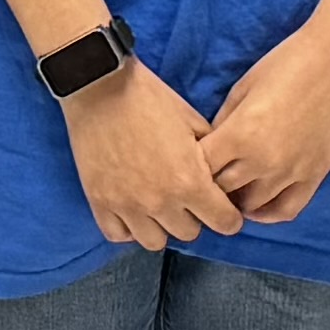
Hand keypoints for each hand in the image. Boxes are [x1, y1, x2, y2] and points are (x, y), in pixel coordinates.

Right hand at [63, 65, 243, 249]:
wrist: (101, 86)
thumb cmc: (150, 99)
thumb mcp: (193, 122)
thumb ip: (211, 156)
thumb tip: (220, 176)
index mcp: (189, 181)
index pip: (224, 223)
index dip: (228, 216)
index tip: (223, 208)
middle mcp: (160, 201)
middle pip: (189, 233)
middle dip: (195, 217)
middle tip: (188, 197)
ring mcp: (128, 205)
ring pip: (155, 242)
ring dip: (162, 226)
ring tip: (159, 206)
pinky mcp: (100, 202)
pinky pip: (119, 235)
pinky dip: (128, 227)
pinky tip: (133, 209)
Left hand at [199, 19, 329, 228]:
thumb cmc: (286, 64)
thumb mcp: (242, 88)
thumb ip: (222, 123)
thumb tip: (209, 148)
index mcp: (240, 135)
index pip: (200, 169)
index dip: (189, 167)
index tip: (186, 163)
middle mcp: (263, 161)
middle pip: (221, 192)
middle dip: (208, 186)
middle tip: (205, 178)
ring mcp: (291, 173)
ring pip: (250, 206)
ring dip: (236, 199)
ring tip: (229, 189)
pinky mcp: (314, 176)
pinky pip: (285, 210)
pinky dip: (267, 214)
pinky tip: (257, 205)